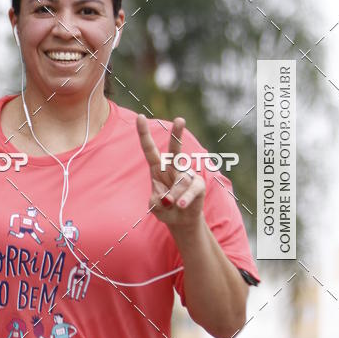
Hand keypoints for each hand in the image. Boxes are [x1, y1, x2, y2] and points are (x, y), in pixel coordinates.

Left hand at [136, 114, 204, 229]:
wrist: (181, 220)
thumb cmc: (165, 209)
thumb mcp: (155, 208)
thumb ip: (156, 202)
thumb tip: (169, 198)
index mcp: (157, 168)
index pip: (149, 149)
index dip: (144, 134)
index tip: (140, 117)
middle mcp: (173, 167)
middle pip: (175, 149)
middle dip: (177, 134)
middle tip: (180, 119)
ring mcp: (187, 174)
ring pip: (180, 181)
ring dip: (175, 196)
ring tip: (174, 205)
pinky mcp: (198, 184)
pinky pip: (192, 189)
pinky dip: (185, 199)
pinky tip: (181, 204)